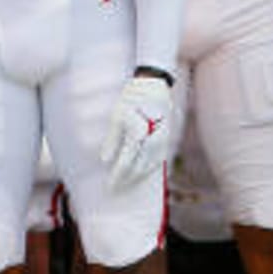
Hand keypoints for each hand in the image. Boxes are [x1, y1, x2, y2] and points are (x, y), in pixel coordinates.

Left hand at [100, 74, 173, 190]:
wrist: (153, 85)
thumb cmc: (131, 98)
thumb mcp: (116, 116)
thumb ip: (112, 140)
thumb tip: (105, 160)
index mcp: (140, 132)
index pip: (127, 160)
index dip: (119, 174)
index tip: (110, 185)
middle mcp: (154, 137)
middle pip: (141, 165)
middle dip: (128, 178)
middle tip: (117, 188)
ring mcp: (163, 137)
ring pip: (152, 163)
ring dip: (140, 175)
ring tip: (128, 183)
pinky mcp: (167, 136)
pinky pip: (160, 157)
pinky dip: (150, 167)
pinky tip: (143, 171)